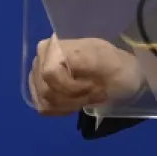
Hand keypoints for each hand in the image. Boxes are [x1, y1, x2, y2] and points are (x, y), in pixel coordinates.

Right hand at [28, 36, 143, 116]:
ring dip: (71, 104)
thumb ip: (85, 60)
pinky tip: (78, 101)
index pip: (49, 72)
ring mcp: (37, 76)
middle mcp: (41, 59)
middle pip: (46, 90)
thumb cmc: (115, 66)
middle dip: (74, 98)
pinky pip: (44, 108)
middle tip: (96, 93)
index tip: (93, 86)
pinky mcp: (39, 92)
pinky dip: (64, 109)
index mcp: (56, 45)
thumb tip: (59, 60)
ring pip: (45, 102)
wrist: (119, 74)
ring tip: (90, 97)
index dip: (70, 86)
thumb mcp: (108, 60)